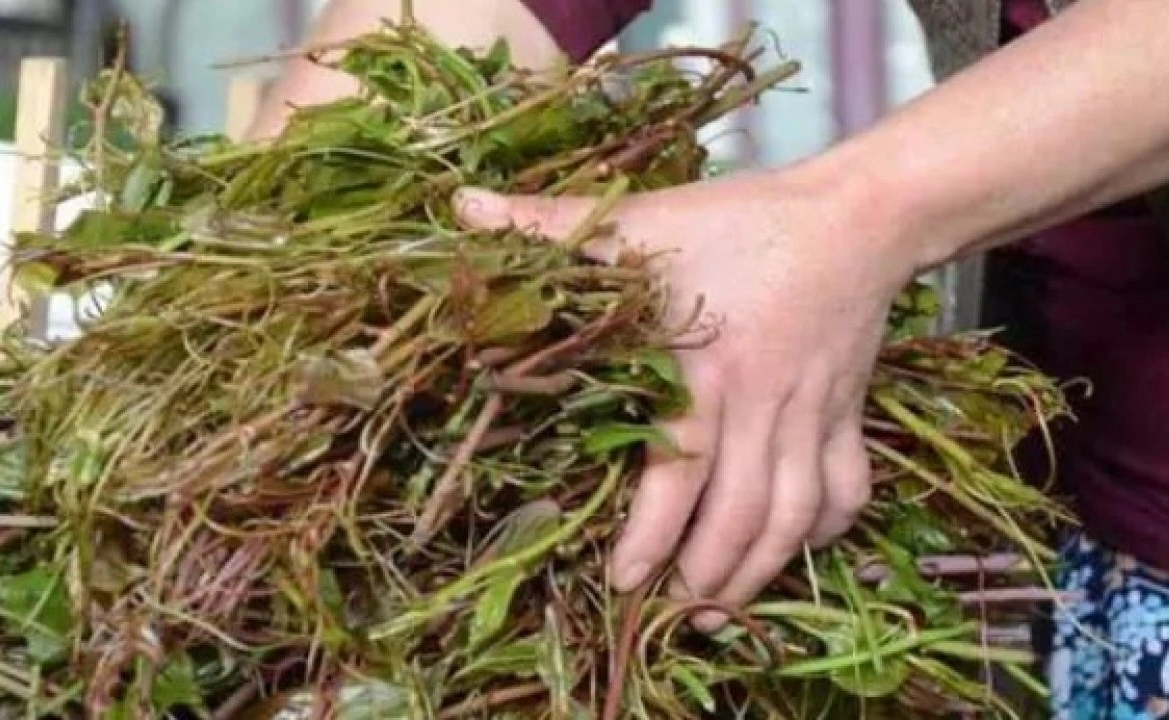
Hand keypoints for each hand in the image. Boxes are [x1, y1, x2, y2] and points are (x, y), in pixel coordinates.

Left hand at [454, 169, 914, 627]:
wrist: (858, 213)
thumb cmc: (737, 219)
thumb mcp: (641, 219)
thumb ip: (549, 221)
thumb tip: (462, 206)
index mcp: (706, 369)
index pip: (679, 472)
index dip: (650, 536)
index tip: (622, 580)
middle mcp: (762, 404)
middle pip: (740, 514)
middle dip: (704, 574)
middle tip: (667, 612)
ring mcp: (811, 415)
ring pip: (793, 516)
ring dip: (760, 570)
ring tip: (721, 608)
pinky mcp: (847, 413)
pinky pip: (846, 488)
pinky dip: (824, 528)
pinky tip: (796, 548)